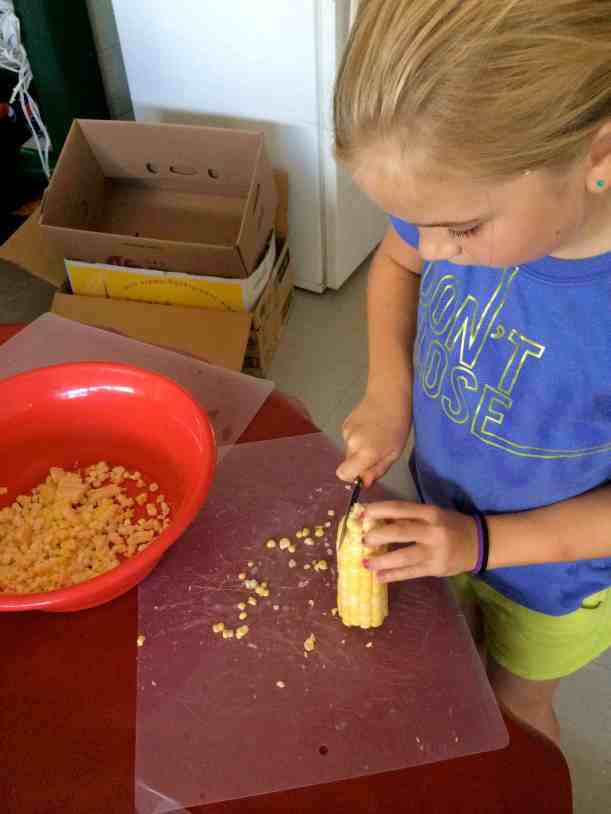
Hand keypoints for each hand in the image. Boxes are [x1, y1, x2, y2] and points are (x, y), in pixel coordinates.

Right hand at [336, 393, 410, 486]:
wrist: (388, 396)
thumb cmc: (397, 426)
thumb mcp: (393, 453)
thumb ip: (377, 470)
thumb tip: (363, 483)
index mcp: (365, 453)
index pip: (343, 474)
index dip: (352, 476)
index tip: (365, 471)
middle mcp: (352, 444)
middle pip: (348, 463)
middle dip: (360, 462)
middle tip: (378, 450)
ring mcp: (346, 433)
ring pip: (349, 451)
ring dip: (360, 448)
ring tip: (375, 435)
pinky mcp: (345, 424)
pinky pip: (349, 439)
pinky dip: (357, 438)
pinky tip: (369, 427)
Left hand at [361, 502, 478, 581]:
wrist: (479, 543)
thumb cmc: (449, 525)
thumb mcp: (431, 514)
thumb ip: (408, 517)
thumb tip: (376, 520)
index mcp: (430, 513)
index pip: (400, 508)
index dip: (378, 510)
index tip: (360, 514)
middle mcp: (432, 531)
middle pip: (400, 531)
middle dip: (377, 536)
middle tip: (362, 540)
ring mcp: (435, 552)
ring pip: (404, 556)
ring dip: (381, 560)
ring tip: (365, 563)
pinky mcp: (436, 569)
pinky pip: (411, 573)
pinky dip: (393, 575)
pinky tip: (379, 577)